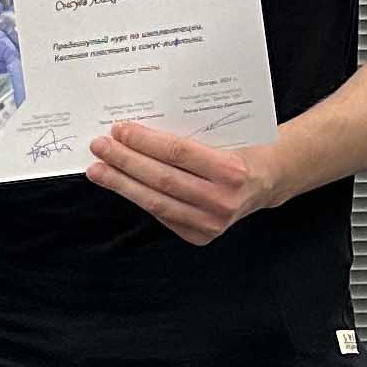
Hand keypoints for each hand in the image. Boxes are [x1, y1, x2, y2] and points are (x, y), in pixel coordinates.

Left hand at [85, 120, 283, 245]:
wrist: (268, 180)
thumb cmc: (243, 148)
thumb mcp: (226, 133)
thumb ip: (189, 134)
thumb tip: (137, 129)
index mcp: (232, 170)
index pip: (178, 153)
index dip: (144, 142)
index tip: (119, 129)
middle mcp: (223, 200)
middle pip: (161, 179)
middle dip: (125, 162)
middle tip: (99, 147)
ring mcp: (212, 223)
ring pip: (156, 202)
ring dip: (122, 184)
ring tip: (98, 170)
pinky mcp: (201, 236)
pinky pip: (162, 215)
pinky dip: (138, 198)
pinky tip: (121, 185)